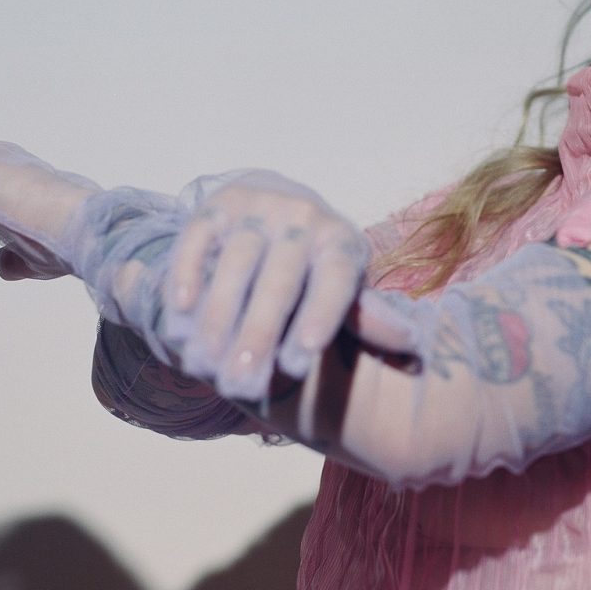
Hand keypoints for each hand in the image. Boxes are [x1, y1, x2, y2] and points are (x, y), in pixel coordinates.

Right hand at [161, 169, 381, 395]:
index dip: (318, 319)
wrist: (276, 210)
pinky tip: (180, 312)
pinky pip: (199, 238)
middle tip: (241, 384)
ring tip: (204, 365)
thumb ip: (368, 320)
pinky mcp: (218, 205)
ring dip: (219, 316)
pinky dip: (188, 274)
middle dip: (260, 334)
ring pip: (237, 262)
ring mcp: (259, 208)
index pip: (334, 282)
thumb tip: (411, 347)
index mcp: (342, 244)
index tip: (299, 363)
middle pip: (281, 280)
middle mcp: (304, 218)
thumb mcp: (346, 291)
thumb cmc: (316, 270)